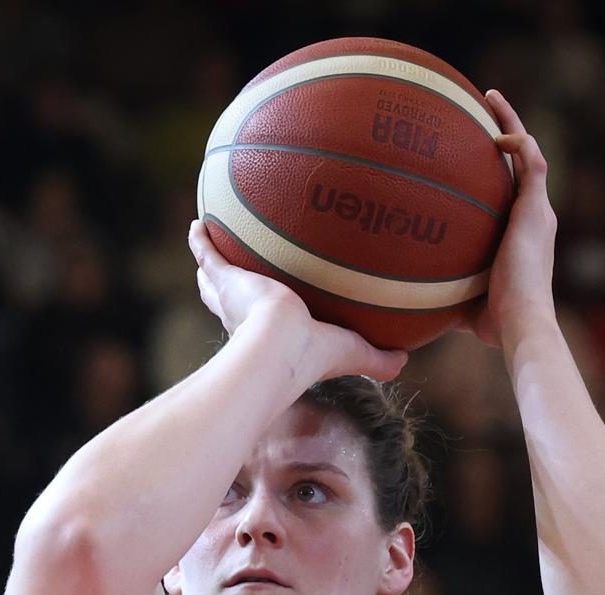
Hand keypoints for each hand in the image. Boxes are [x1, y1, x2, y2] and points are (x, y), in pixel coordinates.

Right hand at [188, 220, 406, 380]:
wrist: (281, 346)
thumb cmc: (313, 354)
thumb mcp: (352, 353)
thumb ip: (376, 359)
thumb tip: (405, 361)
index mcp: (269, 333)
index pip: (263, 322)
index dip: (260, 313)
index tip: (261, 301)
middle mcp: (245, 316)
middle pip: (228, 298)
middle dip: (225, 285)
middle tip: (225, 268)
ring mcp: (232, 295)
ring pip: (214, 276)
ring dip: (210, 262)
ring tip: (209, 238)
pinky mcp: (226, 279)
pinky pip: (208, 253)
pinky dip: (201, 241)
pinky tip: (199, 222)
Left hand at [457, 90, 556, 347]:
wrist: (520, 324)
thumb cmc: (492, 322)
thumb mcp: (462, 299)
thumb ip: (442, 290)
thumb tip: (405, 301)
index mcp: (521, 234)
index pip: (510, 191)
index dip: (496, 169)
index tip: (472, 150)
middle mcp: (534, 217)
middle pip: (522, 163)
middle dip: (504, 132)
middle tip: (481, 108)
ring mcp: (538, 212)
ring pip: (530, 152)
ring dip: (511, 123)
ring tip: (489, 98)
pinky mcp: (537, 210)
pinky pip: (532, 162)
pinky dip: (517, 142)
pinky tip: (496, 133)